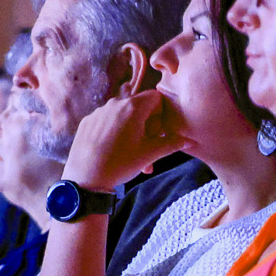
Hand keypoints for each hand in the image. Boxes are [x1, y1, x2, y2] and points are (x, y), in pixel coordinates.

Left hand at [61, 91, 184, 192]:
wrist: (85, 179)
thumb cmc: (120, 164)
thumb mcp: (150, 154)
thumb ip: (171, 143)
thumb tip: (189, 140)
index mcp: (132, 107)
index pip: (156, 97)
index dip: (161, 114)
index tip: (158, 132)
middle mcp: (114, 103)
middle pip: (139, 108)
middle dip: (147, 127)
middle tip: (148, 150)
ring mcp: (98, 112)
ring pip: (122, 116)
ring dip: (131, 132)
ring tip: (132, 156)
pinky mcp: (87, 122)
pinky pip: (106, 121)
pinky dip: (114, 133)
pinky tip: (112, 152)